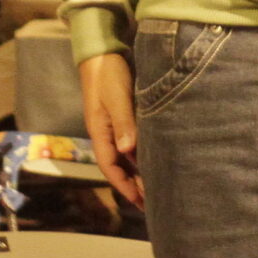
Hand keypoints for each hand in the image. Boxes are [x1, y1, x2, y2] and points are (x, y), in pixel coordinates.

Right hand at [78, 51, 143, 206]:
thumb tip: (127, 151)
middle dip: (133, 186)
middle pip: (119, 167)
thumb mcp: (116, 97)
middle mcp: (106, 134)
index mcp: (100, 133)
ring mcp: (114, 127)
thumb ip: (123, 122)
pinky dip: (141, 156)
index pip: (111, 167)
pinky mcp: (123, 118)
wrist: (102, 53)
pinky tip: (155, 160)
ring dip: (138, 172)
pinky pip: (131, 144)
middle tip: (153, 203)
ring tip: (156, 188)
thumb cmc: (108, 75)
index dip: (125, 187)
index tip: (140, 202)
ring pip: (126, 157)